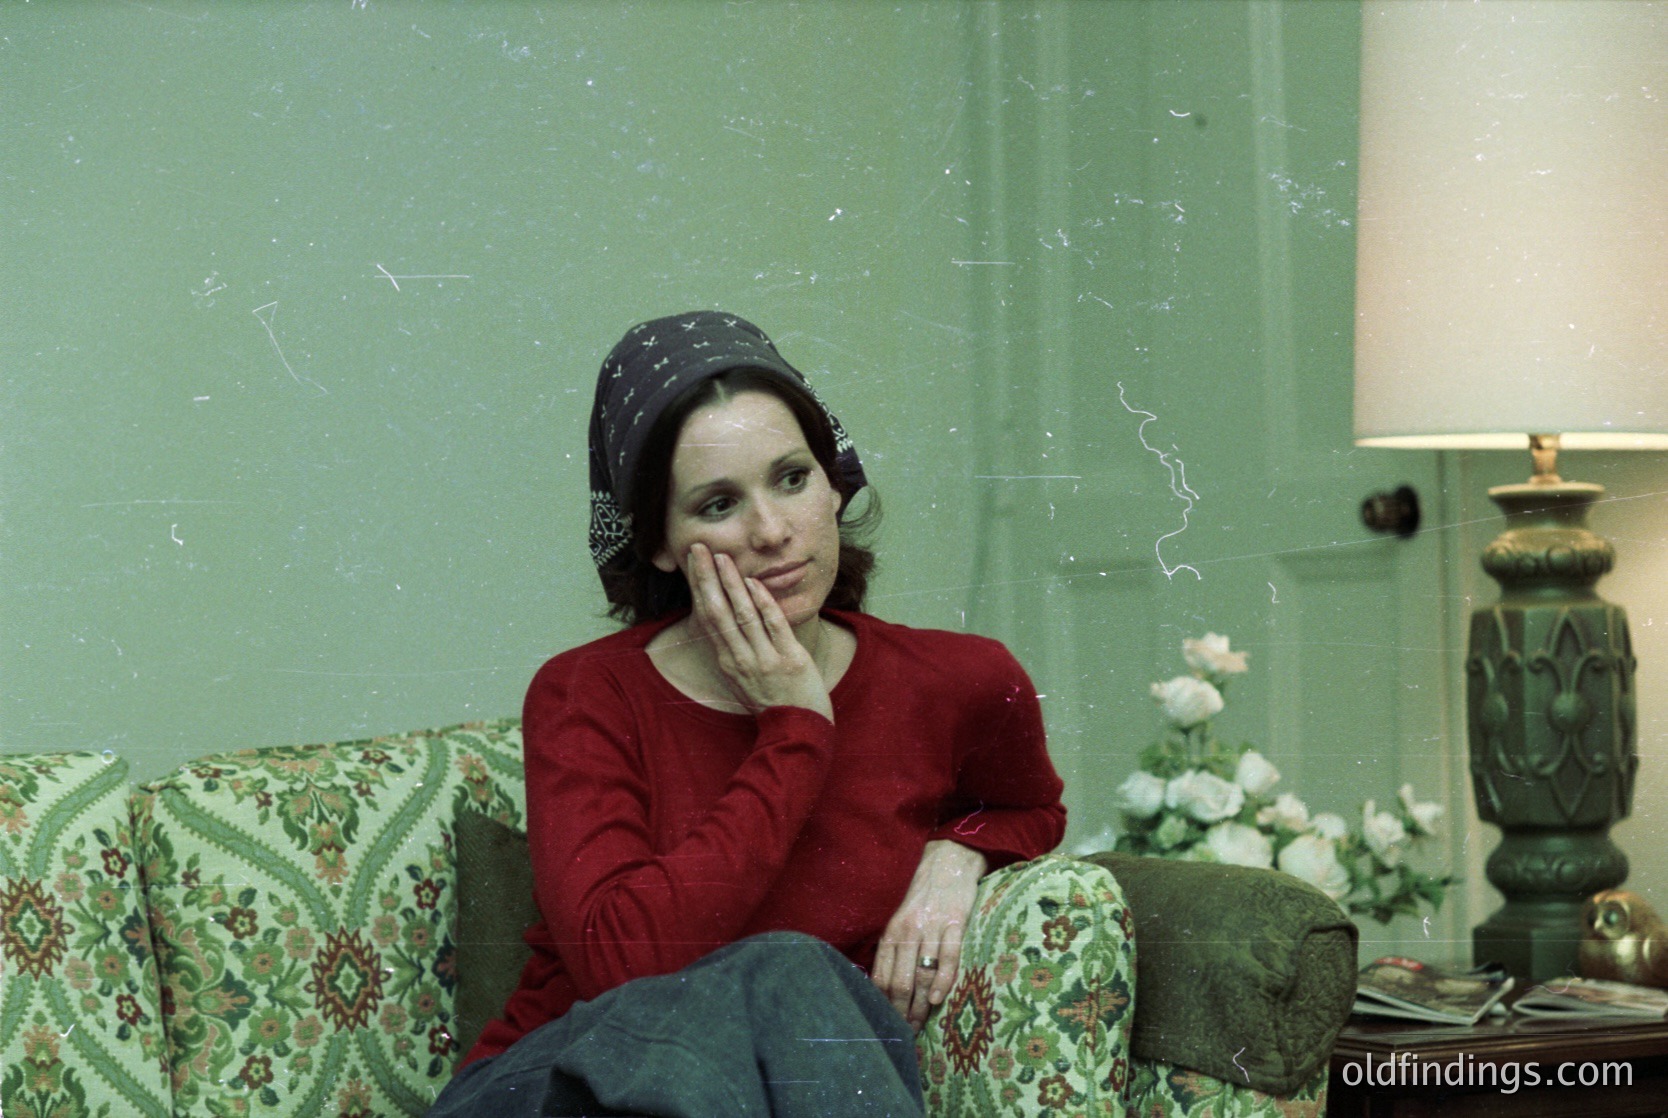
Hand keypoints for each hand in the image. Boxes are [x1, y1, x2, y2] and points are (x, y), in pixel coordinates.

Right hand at [686, 543, 833, 720]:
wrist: (800, 729)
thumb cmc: (773, 700)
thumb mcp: (745, 677)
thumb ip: (735, 649)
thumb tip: (725, 620)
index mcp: (728, 661)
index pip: (708, 617)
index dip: (699, 588)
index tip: (693, 561)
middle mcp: (740, 660)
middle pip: (718, 612)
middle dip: (707, 578)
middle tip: (699, 549)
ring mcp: (764, 660)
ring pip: (743, 616)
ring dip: (732, 584)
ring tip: (723, 558)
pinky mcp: (789, 660)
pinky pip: (773, 626)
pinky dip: (763, 603)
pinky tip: (754, 582)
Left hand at [871, 840, 987, 1030]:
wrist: (949, 859)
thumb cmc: (924, 894)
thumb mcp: (901, 918)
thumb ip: (895, 947)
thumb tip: (887, 985)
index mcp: (891, 932)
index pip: (881, 977)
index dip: (883, 1005)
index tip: (888, 1025)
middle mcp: (907, 931)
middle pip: (899, 982)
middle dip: (901, 1012)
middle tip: (906, 1034)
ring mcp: (931, 927)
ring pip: (921, 974)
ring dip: (921, 1005)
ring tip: (921, 1026)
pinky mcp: (955, 923)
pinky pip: (948, 957)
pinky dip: (942, 980)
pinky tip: (939, 998)